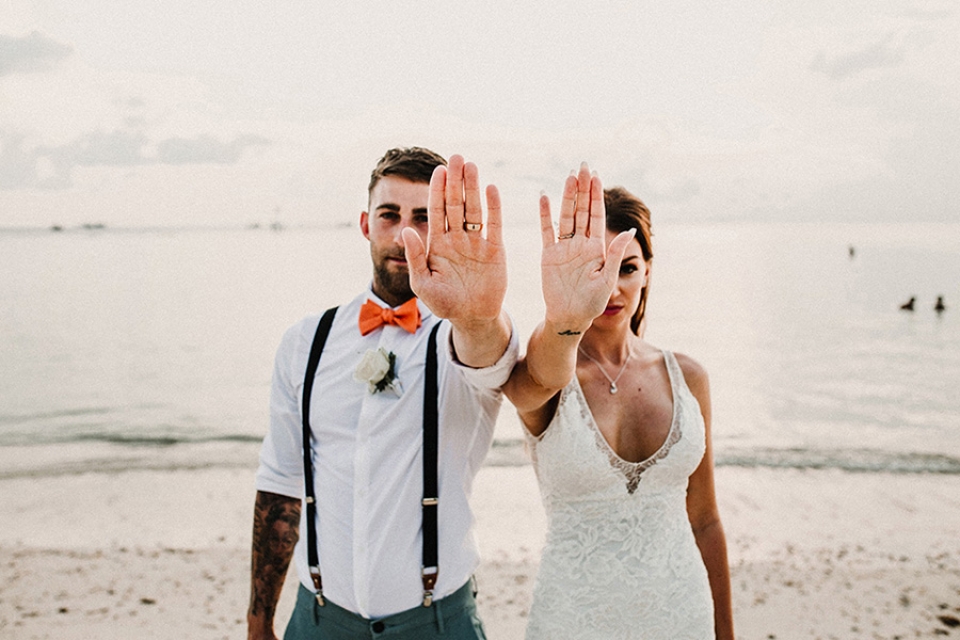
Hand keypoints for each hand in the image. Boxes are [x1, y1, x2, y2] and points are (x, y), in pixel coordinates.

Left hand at [402, 155, 506, 327]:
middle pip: (456, 204)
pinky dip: (494, 207)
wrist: (472, 319)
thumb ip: (415, 257)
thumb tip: (406, 230)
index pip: (436, 211)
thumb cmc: (444, 304)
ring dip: (473, 187)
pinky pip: (494, 224)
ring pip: (474, 209)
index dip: (437, 191)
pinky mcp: (495, 249)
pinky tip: (491, 189)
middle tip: (456, 157)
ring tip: (471, 165)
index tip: (437, 170)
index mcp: (437, 244)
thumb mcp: (422, 284)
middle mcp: (457, 238)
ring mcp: (476, 242)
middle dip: (455, 181)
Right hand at [539, 162, 634, 331]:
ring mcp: (564, 248)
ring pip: (565, 216)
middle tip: (582, 166)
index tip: (596, 176)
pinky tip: (544, 197)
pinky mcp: (548, 254)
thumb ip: (616, 254)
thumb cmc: (591, 303)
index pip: (597, 216)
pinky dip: (545, 215)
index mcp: (597, 248)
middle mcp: (580, 243)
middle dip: (582, 188)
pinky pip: (546, 231)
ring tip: (568, 177)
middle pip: (581, 210)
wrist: (569, 318)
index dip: (596, 196)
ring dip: (566, 197)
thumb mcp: (607, 279)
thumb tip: (630, 232)